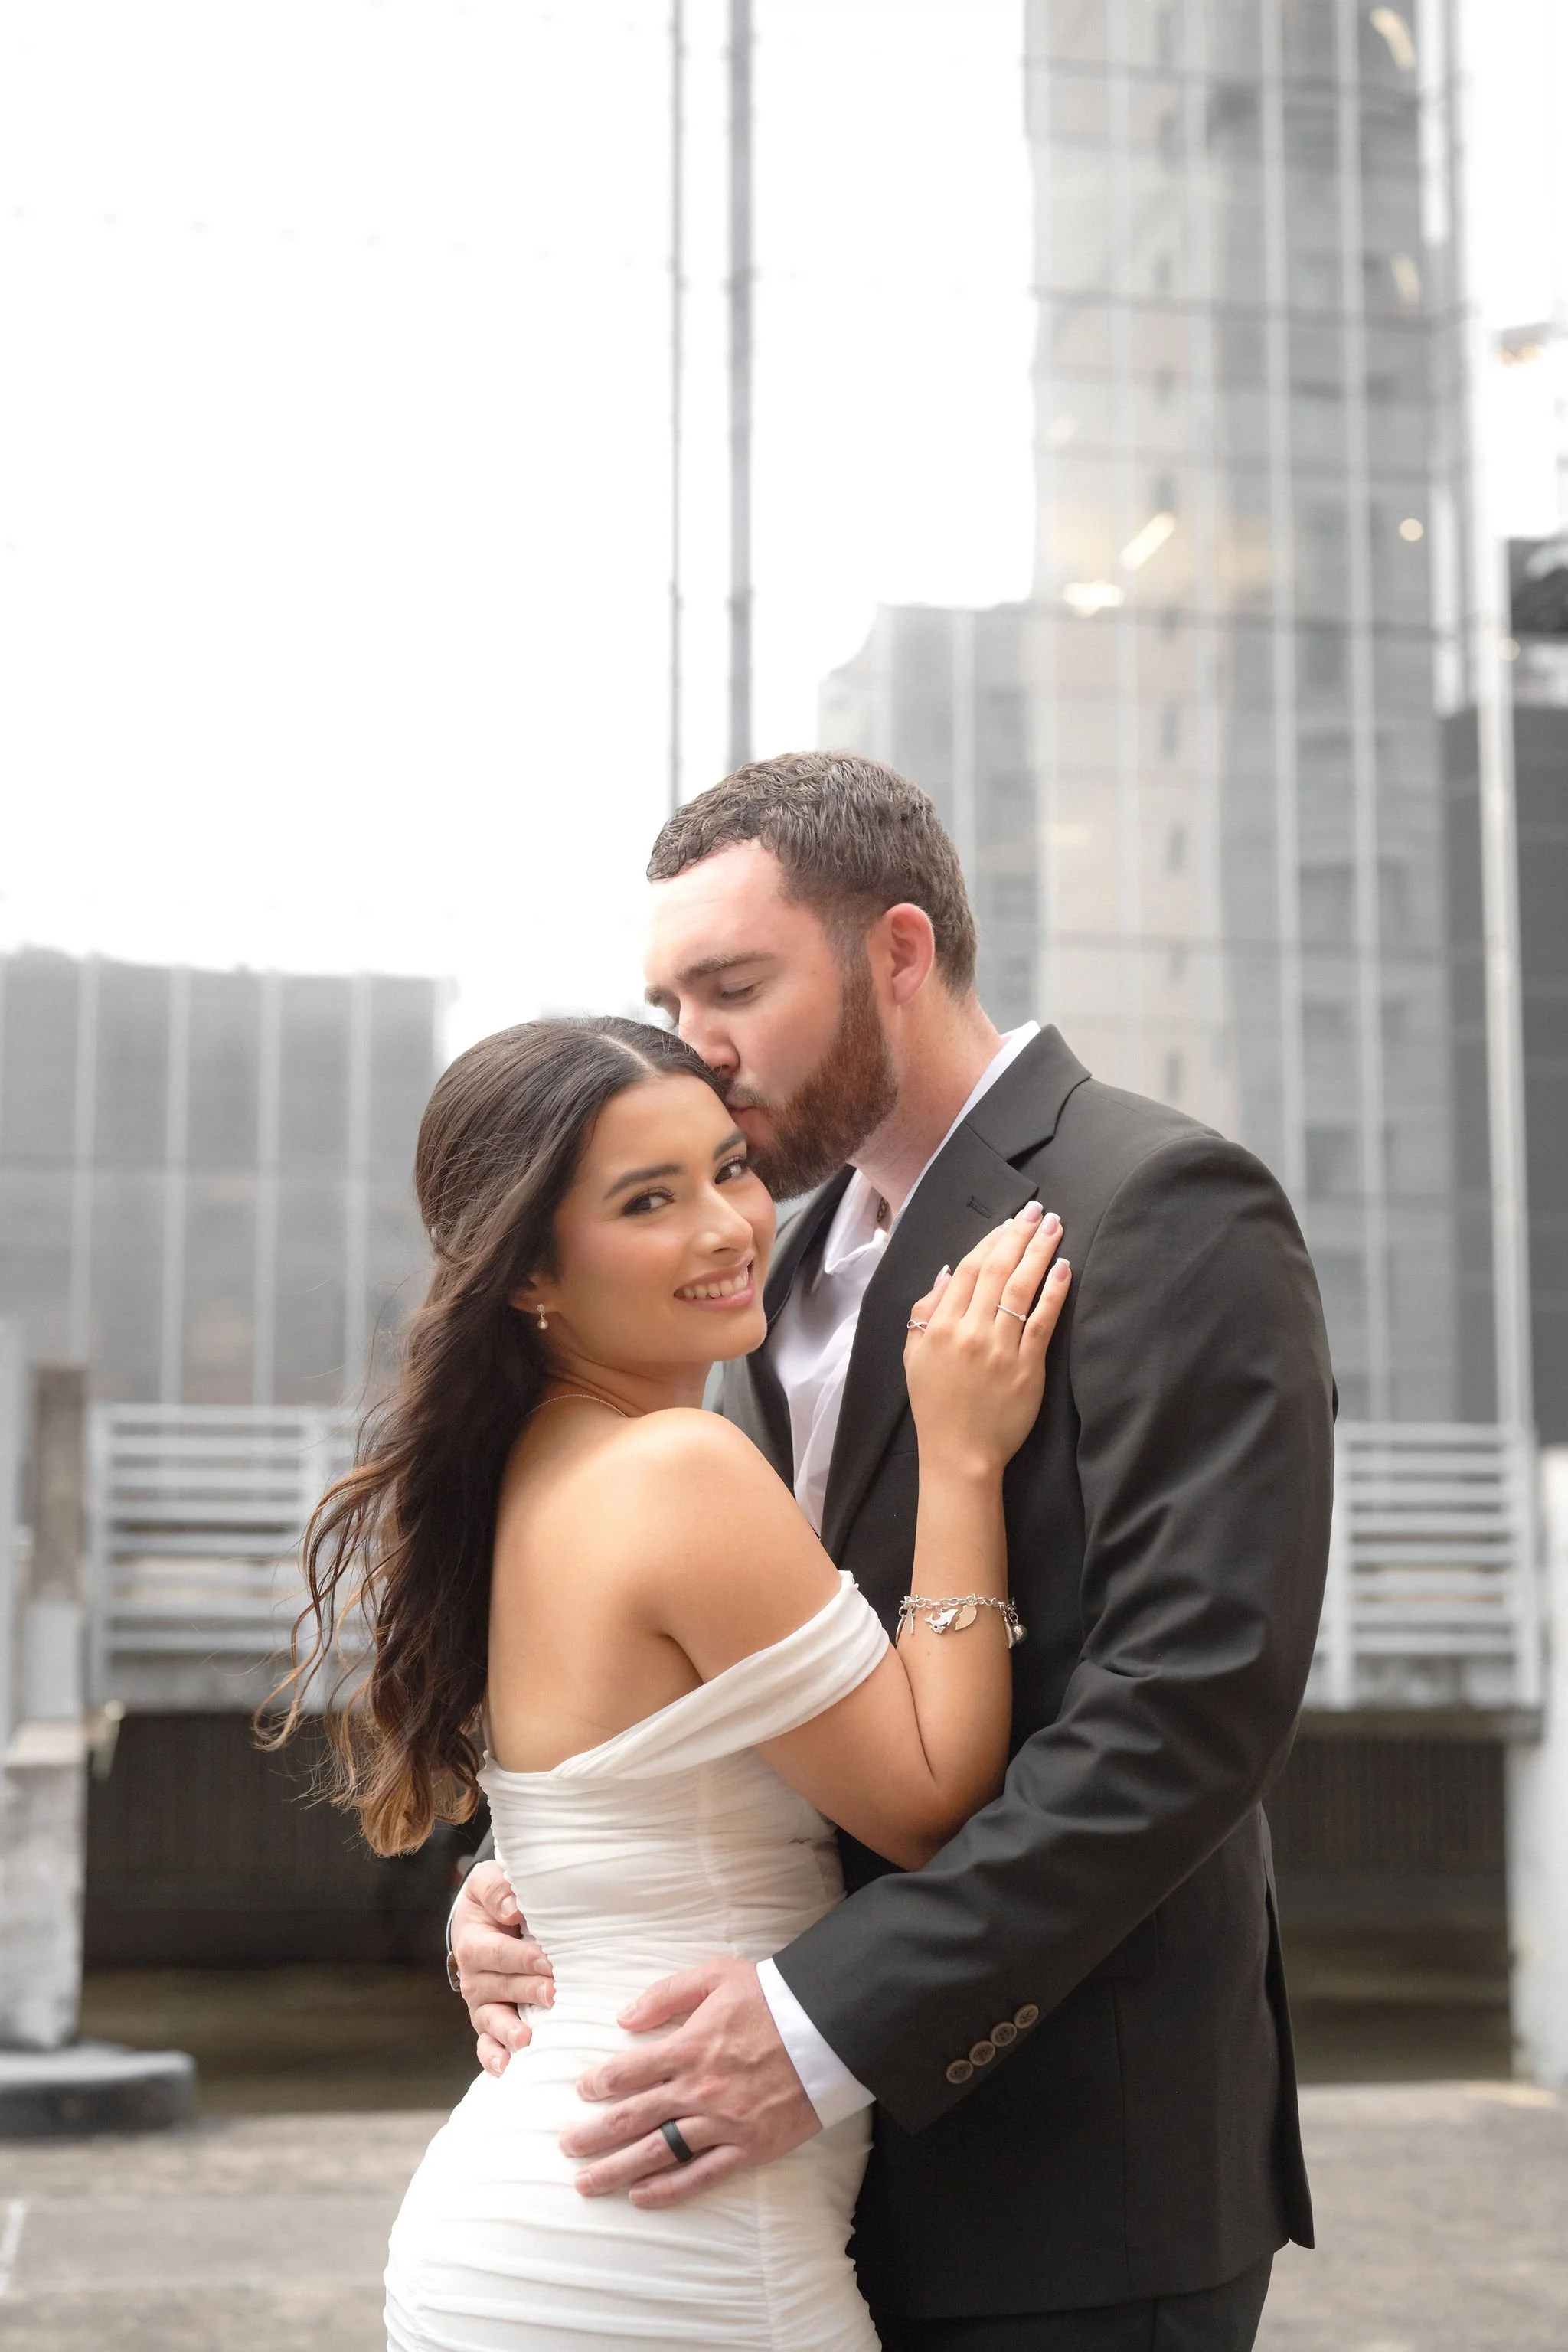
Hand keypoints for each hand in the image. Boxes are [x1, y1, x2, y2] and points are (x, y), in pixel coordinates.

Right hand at [450, 1860, 555, 2075]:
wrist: (482, 1922)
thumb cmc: (494, 1900)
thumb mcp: (488, 1881)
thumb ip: (497, 1888)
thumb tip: (512, 1908)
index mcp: (473, 1942)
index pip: (498, 1953)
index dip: (522, 1958)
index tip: (548, 1961)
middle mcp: (474, 1977)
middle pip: (500, 1988)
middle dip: (528, 1991)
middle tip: (553, 1994)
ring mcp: (481, 2003)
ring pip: (492, 2020)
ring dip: (509, 2031)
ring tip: (526, 2039)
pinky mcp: (488, 2021)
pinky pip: (485, 2044)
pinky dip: (493, 2057)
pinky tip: (506, 2068)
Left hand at [560, 1958, 818, 2206]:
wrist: (830, 2028)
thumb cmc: (773, 1996)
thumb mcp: (717, 1975)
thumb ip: (667, 1994)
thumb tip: (624, 2017)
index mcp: (688, 2047)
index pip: (628, 2072)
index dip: (599, 2083)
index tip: (582, 2091)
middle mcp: (698, 2090)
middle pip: (632, 2118)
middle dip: (593, 2135)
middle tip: (566, 2147)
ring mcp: (723, 2123)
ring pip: (658, 2152)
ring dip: (616, 2170)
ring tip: (586, 2182)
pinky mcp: (749, 2147)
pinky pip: (701, 2175)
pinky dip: (668, 2190)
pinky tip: (641, 2197)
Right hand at [903, 1202, 1069, 1475]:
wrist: (959, 1453)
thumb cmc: (936, 1406)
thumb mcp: (913, 1356)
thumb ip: (925, 1312)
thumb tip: (946, 1272)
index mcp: (940, 1326)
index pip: (967, 1271)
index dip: (989, 1242)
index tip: (1006, 1224)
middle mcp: (970, 1331)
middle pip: (997, 1270)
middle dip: (1018, 1235)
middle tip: (1036, 1210)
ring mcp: (1000, 1348)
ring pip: (1021, 1287)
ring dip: (1039, 1252)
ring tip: (1053, 1226)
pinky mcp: (1028, 1367)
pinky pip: (1043, 1320)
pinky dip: (1054, 1290)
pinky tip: (1063, 1267)